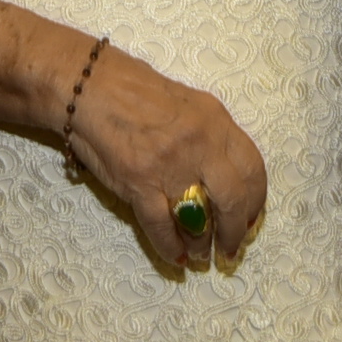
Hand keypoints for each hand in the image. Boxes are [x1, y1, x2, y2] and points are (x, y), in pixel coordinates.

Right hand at [65, 45, 266, 270]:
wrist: (86, 85)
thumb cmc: (132, 89)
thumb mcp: (188, 102)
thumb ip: (210, 136)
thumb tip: (225, 179)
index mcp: (214, 120)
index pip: (252, 169)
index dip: (255, 202)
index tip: (251, 220)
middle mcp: (198, 143)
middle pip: (233, 200)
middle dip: (235, 233)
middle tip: (231, 250)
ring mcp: (169, 164)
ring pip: (199, 220)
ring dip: (202, 245)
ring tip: (201, 256)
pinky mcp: (138, 182)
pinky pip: (161, 226)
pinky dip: (169, 247)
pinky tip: (174, 256)